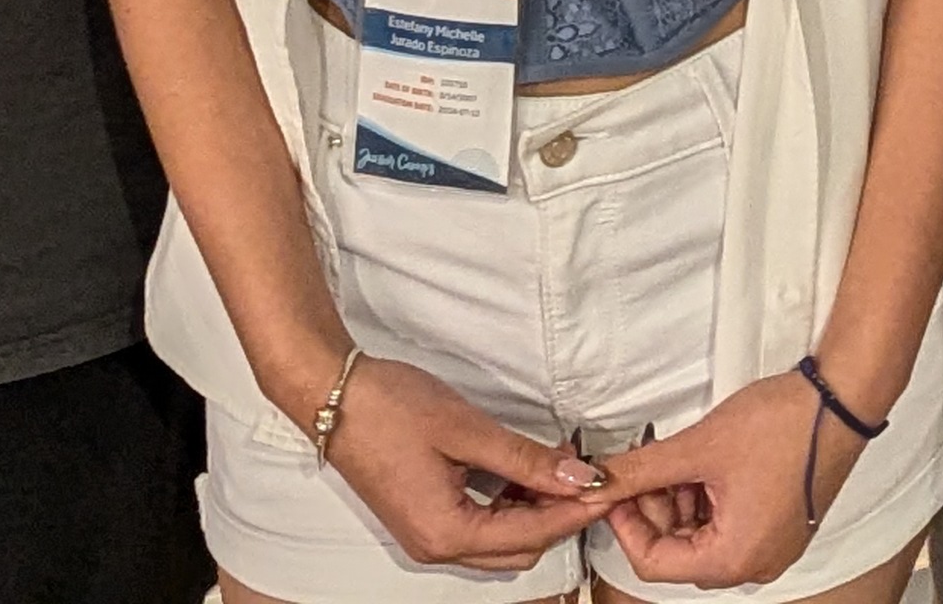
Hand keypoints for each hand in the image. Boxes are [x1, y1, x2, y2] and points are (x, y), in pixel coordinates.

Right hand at [318, 358, 607, 573]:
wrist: (334, 396)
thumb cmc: (389, 408)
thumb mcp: (467, 429)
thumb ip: (525, 458)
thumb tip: (576, 476)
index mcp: (446, 532)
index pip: (532, 534)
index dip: (575, 510)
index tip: (608, 487)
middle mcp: (436, 546)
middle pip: (519, 548)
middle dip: (559, 514)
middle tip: (588, 473)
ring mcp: (427, 535)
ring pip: (501, 540)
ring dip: (534, 509)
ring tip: (560, 466)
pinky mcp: (423, 517)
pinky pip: (480, 525)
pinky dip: (509, 503)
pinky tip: (525, 470)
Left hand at [595, 372, 843, 590]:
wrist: (842, 400)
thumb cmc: (783, 425)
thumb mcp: (699, 447)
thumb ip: (641, 470)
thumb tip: (598, 482)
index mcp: (732, 559)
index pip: (653, 563)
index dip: (625, 523)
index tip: (614, 489)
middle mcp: (754, 564)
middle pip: (678, 552)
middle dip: (653, 508)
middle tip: (641, 467)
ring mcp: (771, 547)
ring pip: (701, 538)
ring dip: (678, 501)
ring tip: (673, 458)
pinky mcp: (781, 527)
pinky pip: (728, 527)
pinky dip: (706, 500)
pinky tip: (699, 465)